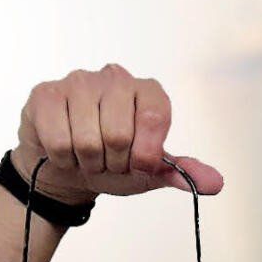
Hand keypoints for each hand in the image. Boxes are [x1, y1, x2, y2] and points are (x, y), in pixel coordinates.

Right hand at [11, 63, 223, 204]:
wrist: (69, 168)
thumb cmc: (113, 163)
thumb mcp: (151, 172)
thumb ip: (183, 173)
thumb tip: (216, 183)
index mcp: (148, 91)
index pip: (155, 118)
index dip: (145, 153)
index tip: (138, 162)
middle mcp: (115, 78)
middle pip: (118, 134)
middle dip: (113, 161)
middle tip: (108, 160)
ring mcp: (78, 82)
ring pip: (87, 140)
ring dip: (88, 161)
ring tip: (87, 155)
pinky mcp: (46, 94)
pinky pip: (58, 140)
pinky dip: (62, 157)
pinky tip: (64, 150)